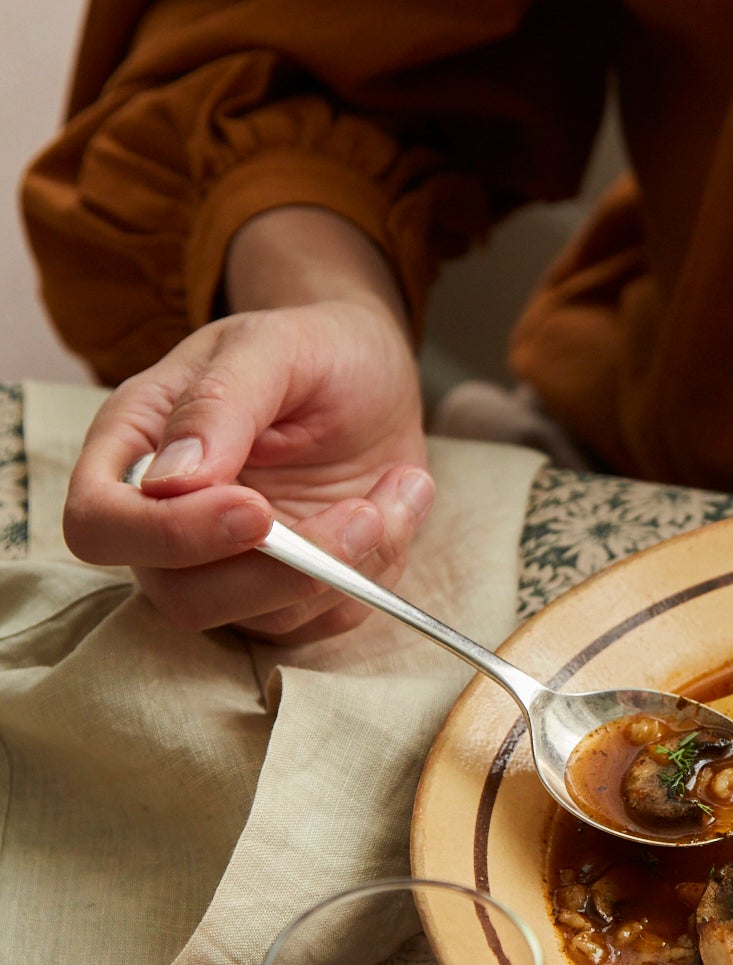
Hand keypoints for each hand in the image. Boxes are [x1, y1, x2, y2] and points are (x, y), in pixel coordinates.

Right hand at [62, 208, 432, 641]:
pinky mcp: (295, 590)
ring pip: (267, 618)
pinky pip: (329, 617)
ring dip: (349, 565)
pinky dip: (378, 571)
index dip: (167, 536)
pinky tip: (400, 500)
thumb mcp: (273, 346)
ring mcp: (233, 564)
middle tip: (362, 515)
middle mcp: (173, 520)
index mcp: (137, 448)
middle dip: (280, 573)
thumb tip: (171, 483)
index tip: (254, 510)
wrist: (373, 373)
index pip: (100, 526)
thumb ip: (219, 402)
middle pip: (182, 598)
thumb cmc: (313, 349)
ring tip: (400, 485)